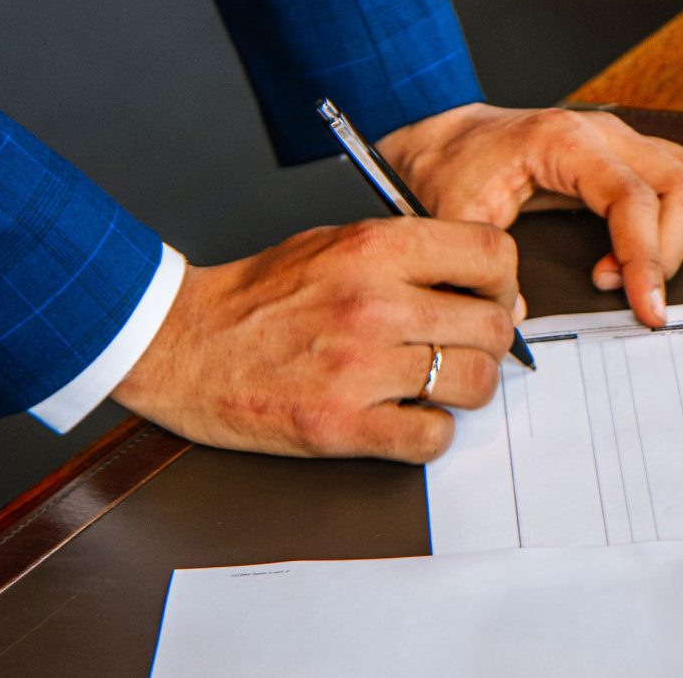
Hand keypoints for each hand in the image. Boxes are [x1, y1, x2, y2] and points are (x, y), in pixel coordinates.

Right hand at [112, 218, 520, 462]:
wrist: (178, 343)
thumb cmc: (259, 295)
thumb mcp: (336, 243)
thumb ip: (412, 258)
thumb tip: (491, 292)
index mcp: (374, 249)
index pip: (491, 254)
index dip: (504, 281)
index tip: (490, 298)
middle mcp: (373, 304)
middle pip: (493, 326)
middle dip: (490, 341)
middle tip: (464, 348)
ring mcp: (358, 368)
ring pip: (475, 384)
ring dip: (467, 389)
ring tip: (436, 384)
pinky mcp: (340, 425)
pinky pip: (432, 438)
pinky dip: (431, 432)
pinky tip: (408, 417)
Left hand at [376, 104, 682, 326]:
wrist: (446, 140)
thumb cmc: (451, 169)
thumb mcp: (455, 217)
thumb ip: (483, 266)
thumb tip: (519, 315)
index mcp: (564, 141)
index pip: (633, 197)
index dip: (647, 257)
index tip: (647, 306)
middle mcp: (603, 132)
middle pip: (681, 183)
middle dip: (669, 251)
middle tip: (635, 296)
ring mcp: (620, 139)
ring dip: (679, 234)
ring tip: (633, 274)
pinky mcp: (625, 152)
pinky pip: (680, 176)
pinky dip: (674, 220)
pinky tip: (634, 253)